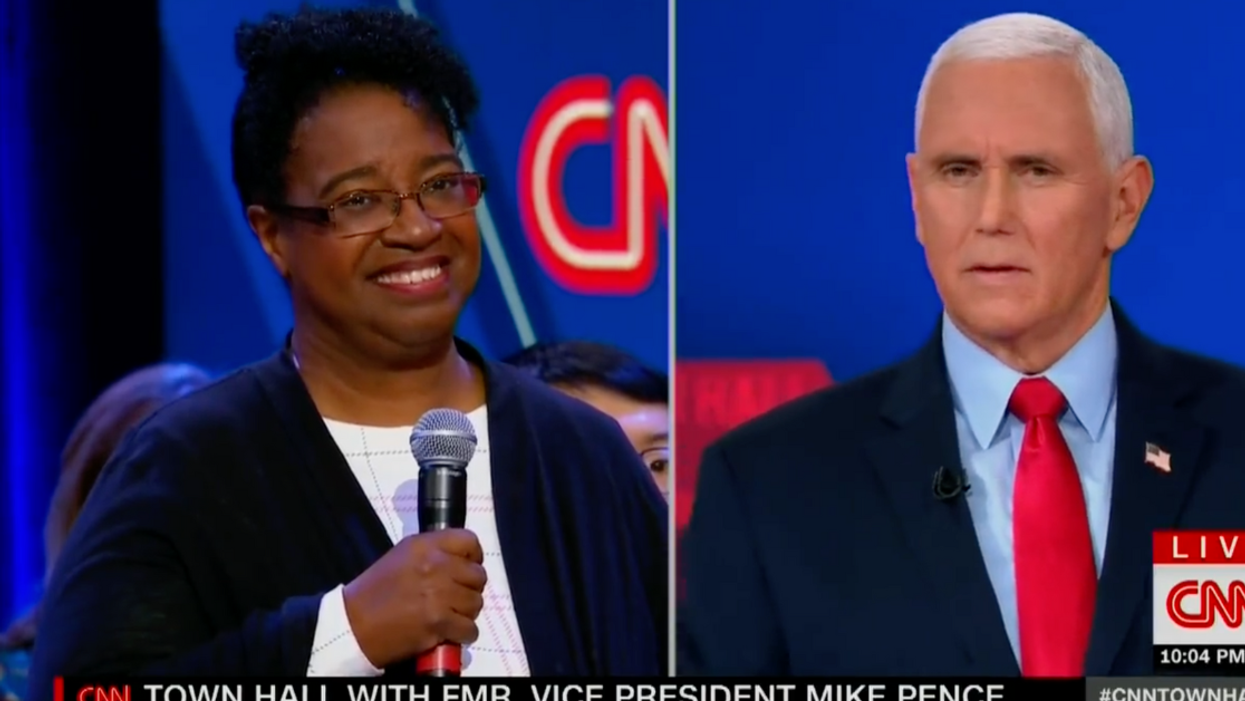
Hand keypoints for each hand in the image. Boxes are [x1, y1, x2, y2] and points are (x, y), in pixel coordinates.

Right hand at [342, 529, 486, 667]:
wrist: (353, 625)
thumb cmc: (374, 592)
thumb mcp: (402, 557)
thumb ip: (433, 552)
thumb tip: (461, 561)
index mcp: (424, 546)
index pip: (469, 541)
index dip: (473, 557)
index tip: (467, 569)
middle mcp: (435, 565)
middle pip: (478, 576)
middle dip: (469, 589)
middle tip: (455, 598)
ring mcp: (438, 594)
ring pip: (476, 603)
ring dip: (466, 613)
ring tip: (449, 616)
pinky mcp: (438, 622)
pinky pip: (470, 629)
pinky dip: (463, 634)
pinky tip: (449, 633)